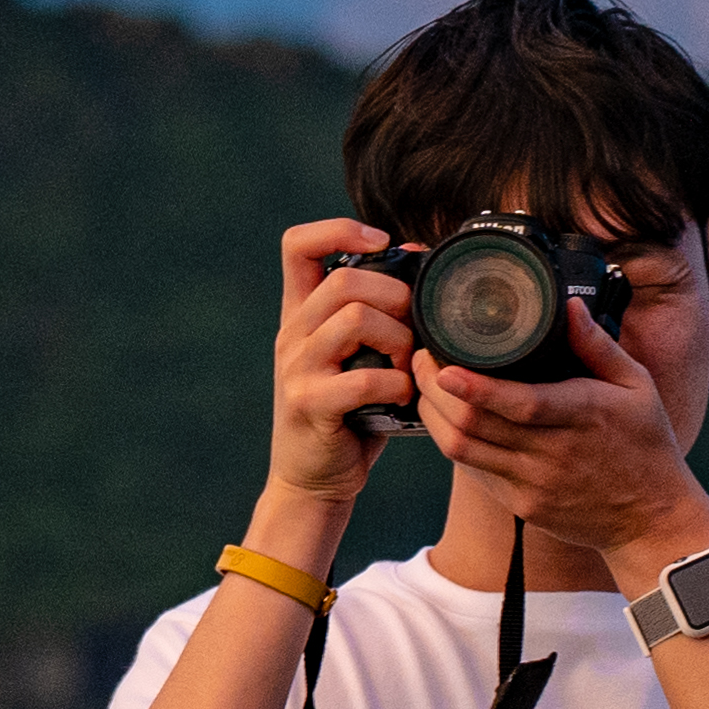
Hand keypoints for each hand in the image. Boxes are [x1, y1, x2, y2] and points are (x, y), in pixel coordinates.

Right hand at [265, 220, 416, 506]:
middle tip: (414, 325)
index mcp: (300, 314)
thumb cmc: (348, 413)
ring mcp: (296, 368)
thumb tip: (417, 256)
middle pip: (343, 280)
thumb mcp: (356, 355)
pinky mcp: (308, 404)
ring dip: (398, 339)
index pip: (297, 245)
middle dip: (394, 295)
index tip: (380, 242)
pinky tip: (404, 397)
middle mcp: (291, 334)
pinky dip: (397, 384)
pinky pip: (364, 378)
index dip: (339, 229)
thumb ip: (377, 312)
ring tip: (409, 364)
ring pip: (354, 320)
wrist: (312, 479)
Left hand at [416, 299, 708, 573]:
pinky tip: (443, 419)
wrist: (651, 519)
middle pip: (475, 425)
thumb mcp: (638, 387)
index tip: (443, 365)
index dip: (475, 388)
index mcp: (583, 415)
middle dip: (435, 390)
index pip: (520, 403)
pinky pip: (474, 472)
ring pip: (463, 450)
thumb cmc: (646, 445)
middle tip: (420, 357)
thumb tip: (569, 306)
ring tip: (422, 384)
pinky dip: (453, 442)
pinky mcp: (521, 505)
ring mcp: (533, 484)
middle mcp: (552, 453)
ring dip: (433, 416)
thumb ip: (599, 346)